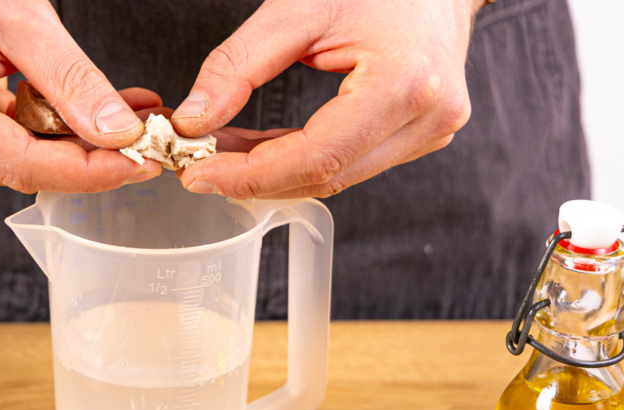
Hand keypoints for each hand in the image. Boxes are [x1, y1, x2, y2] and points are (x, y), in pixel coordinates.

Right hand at [0, 0, 161, 192]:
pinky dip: (57, 131)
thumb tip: (118, 133)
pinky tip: (97, 116)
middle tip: (146, 144)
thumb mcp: (21, 18)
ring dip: (80, 145)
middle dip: (91, 159)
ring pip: (22, 161)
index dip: (87, 171)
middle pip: (22, 168)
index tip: (138, 163)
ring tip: (131, 118)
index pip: (20, 163)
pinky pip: (11, 143)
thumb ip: (72, 79)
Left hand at [171, 0, 482, 197]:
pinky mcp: (420, 134)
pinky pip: (349, 163)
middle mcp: (427, 119)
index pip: (315, 158)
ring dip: (274, 174)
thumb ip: (238, 67)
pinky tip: (262, 150)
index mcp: (405, 85)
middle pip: (325, 177)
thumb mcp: (296, 9)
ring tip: (224, 153)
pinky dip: (300, 162)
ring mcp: (430, 131)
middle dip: (254, 179)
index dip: (250, 175)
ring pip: (336, 177)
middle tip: (200, 167)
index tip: (199, 173)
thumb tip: (194, 120)